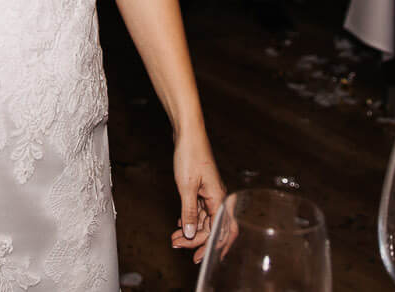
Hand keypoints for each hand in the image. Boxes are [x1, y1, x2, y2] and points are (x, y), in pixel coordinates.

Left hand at [170, 132, 226, 261]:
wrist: (188, 134)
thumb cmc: (190, 155)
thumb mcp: (186, 187)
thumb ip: (190, 213)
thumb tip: (192, 235)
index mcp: (219, 198)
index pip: (218, 231)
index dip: (208, 246)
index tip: (197, 258)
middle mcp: (218, 198)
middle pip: (212, 228)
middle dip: (197, 241)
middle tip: (179, 247)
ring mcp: (211, 194)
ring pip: (204, 221)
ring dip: (191, 231)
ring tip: (175, 238)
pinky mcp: (203, 190)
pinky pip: (200, 211)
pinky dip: (190, 220)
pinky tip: (180, 225)